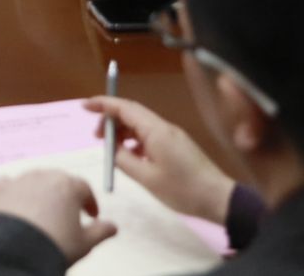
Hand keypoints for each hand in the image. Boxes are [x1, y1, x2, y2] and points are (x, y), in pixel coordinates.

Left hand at [0, 170, 116, 264]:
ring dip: (42, 193)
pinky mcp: (1, 190)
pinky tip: (18, 204)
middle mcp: (44, 177)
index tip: (91, 215)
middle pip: (59, 181)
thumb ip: (101, 231)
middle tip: (69, 213)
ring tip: (45, 213)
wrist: (18, 251)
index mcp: (68, 186)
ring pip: (35, 181)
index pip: (84, 188)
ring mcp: (21, 180)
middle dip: (66, 195)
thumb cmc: (54, 245)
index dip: (90, 202)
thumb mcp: (86, 242)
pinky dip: (15, 192)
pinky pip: (9, 184)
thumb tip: (112, 227)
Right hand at [83, 97, 236, 223]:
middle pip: (132, 114)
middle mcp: (164, 127)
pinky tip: (131, 156)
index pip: (125, 108)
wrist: (218, 198)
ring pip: (140, 124)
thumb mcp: (147, 178)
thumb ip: (124, 160)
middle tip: (97, 138)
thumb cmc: (183, 189)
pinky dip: (135, 140)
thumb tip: (112, 149)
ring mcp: (172, 135)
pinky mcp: (177, 145)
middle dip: (111, 121)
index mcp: (156, 131)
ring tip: (113, 150)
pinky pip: (150, 135)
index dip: (103, 104)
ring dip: (123, 132)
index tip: (85, 106)